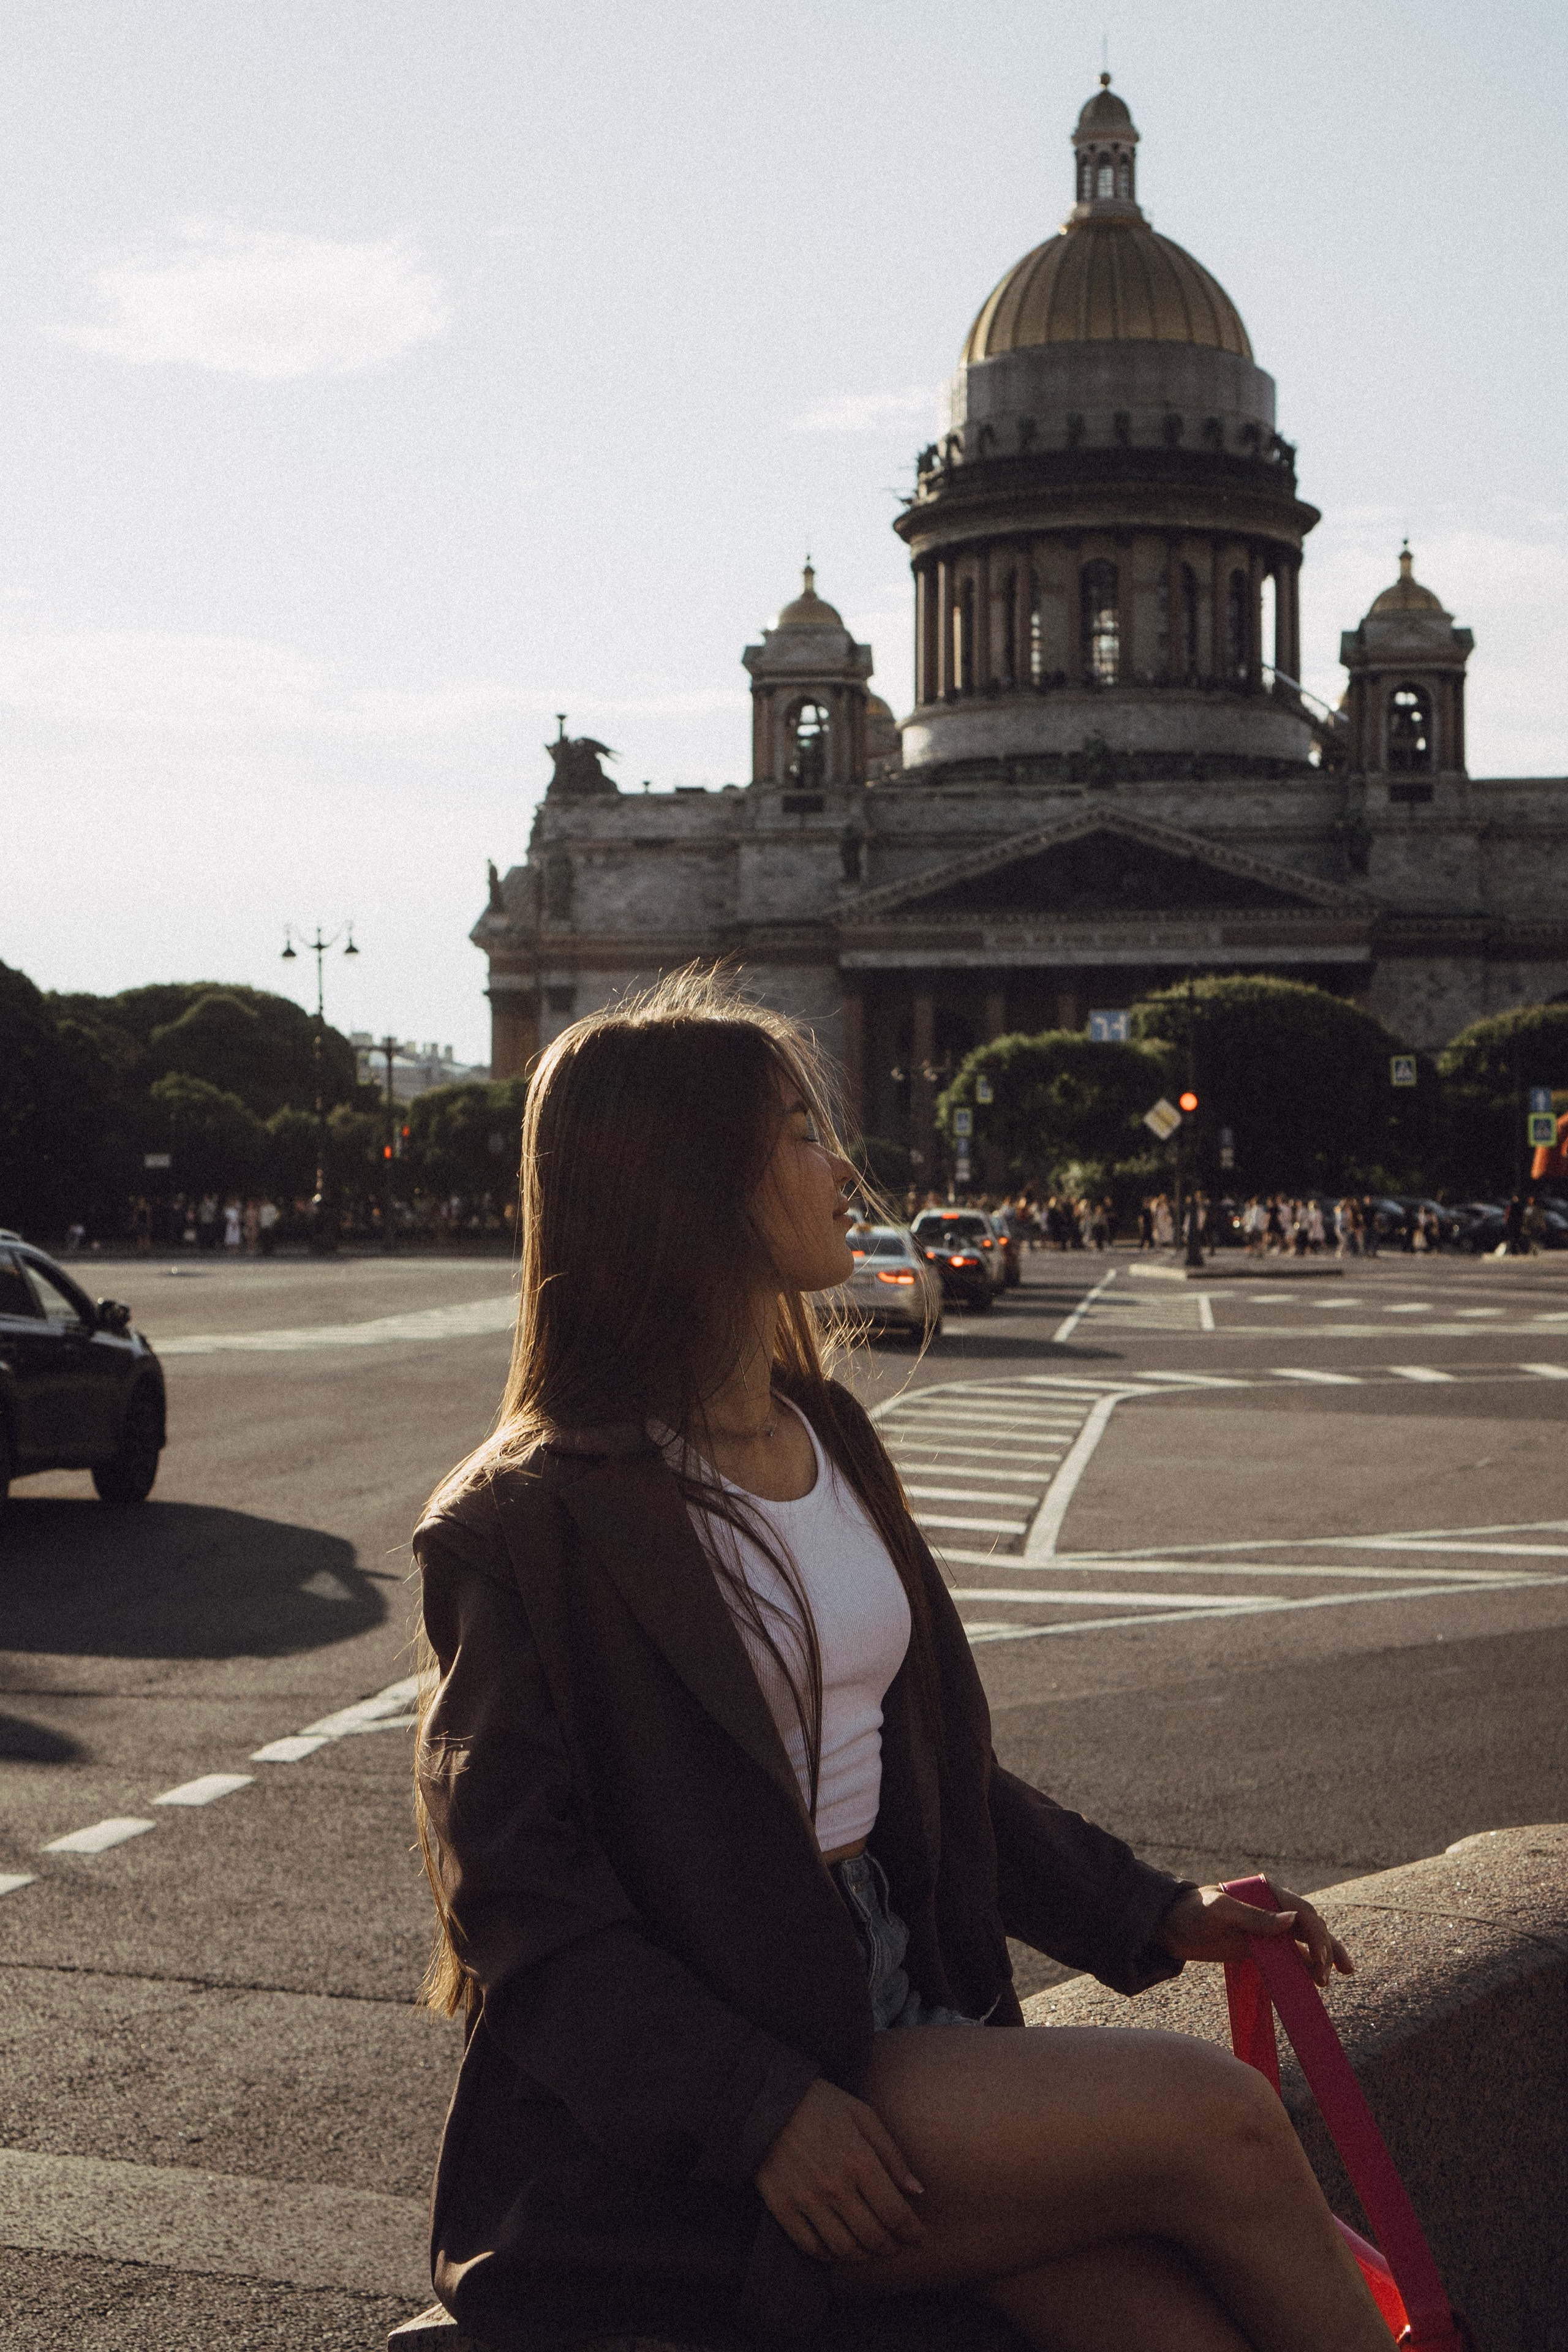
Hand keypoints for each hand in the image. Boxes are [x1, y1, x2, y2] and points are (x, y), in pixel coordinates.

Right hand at [754, 2077, 925, 2263]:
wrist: (767, 2101)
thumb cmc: (821, 2105)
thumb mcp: (863, 2116)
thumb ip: (892, 2155)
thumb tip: (917, 2191)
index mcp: (858, 2160)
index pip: (895, 2213)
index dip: (912, 2232)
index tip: (919, 2237)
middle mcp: (834, 2185)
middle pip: (873, 2237)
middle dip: (891, 2247)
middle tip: (897, 2245)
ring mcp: (806, 2199)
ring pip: (844, 2249)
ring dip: (864, 2256)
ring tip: (870, 2249)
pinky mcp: (782, 2207)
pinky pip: (810, 2247)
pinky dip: (829, 2256)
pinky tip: (838, 2248)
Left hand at [1159, 1882, 1352, 1988]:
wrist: (1171, 1928)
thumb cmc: (1192, 1911)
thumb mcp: (1220, 1912)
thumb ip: (1254, 1917)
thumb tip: (1293, 1919)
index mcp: (1266, 1894)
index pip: (1302, 1912)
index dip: (1316, 1935)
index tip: (1319, 1960)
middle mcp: (1273, 1909)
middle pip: (1311, 1927)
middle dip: (1325, 1949)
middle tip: (1326, 1976)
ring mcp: (1269, 1930)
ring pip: (1306, 1942)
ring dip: (1322, 1958)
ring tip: (1330, 1980)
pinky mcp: (1262, 1947)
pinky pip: (1290, 1956)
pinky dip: (1305, 1967)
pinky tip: (1316, 1981)